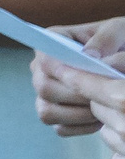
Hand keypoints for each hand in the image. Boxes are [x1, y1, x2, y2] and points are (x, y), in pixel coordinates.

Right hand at [34, 21, 124, 153]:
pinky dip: (81, 126)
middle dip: (76, 96)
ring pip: (47, 112)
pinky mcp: (56, 113)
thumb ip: (107, 38)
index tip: (92, 75)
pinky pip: (60, 128)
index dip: (63, 71)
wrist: (122, 59)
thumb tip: (89, 55)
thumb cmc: (120, 41)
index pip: (44, 60)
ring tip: (103, 107)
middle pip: (44, 88)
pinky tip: (99, 118)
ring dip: (77, 114)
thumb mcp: (120, 31)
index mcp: (52, 42)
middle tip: (104, 96)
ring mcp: (46, 93)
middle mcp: (42, 68)